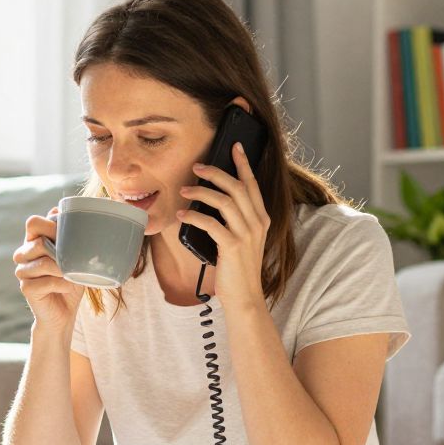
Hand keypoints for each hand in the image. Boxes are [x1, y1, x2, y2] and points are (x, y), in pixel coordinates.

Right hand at [14, 207, 86, 329]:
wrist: (64, 314)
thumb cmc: (71, 281)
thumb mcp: (74, 257)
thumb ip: (68, 237)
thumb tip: (59, 209)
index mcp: (34, 241)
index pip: (33, 223)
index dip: (50, 225)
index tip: (69, 234)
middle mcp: (24, 254)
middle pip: (37, 241)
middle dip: (59, 249)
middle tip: (74, 259)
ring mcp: (22, 272)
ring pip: (43, 262)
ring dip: (63, 269)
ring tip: (73, 274)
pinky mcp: (26, 288)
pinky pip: (46, 281)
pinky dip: (62, 284)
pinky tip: (68, 286)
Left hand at [179, 141, 269, 309]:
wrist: (245, 298)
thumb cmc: (238, 269)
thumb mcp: (241, 240)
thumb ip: (234, 220)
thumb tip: (210, 200)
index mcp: (261, 218)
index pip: (252, 184)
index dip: (243, 163)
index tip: (234, 146)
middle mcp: (257, 223)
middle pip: (237, 187)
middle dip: (216, 172)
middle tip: (197, 166)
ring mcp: (246, 234)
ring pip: (224, 201)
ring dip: (201, 191)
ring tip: (184, 189)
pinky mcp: (232, 246)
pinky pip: (210, 223)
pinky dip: (194, 216)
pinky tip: (182, 214)